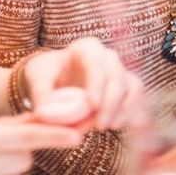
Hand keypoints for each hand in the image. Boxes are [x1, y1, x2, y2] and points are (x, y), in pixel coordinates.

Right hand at [0, 114, 82, 174]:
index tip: (78, 135)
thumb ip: (3, 129)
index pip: (27, 133)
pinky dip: (1, 174)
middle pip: (26, 156)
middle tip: (4, 150)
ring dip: (10, 166)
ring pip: (17, 168)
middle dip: (23, 152)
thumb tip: (37, 121)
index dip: (54, 134)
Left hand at [24, 37, 143, 129]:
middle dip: (111, 102)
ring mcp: (119, 71)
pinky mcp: (127, 87)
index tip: (92, 105)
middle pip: (117, 76)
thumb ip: (41, 94)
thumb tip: (45, 113)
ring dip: (124, 108)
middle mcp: (107, 56)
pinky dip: (132, 112)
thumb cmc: (48, 73)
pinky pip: (138, 98)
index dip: (97, 84)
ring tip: (109, 126)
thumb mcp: (38, 78)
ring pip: (132, 86)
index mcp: (86, 48)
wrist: (57, 78)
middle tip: (99, 125)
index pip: (96, 64)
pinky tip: (118, 125)